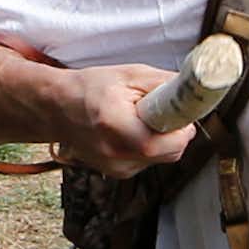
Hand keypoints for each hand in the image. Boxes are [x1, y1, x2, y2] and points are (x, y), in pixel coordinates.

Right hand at [61, 65, 199, 180]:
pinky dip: (147, 146)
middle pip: (172, 153)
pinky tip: (130, 130)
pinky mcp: (117, 174)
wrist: (56, 108)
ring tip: (139, 118)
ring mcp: (116, 169)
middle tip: (161, 111)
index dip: (183, 126)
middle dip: (175, 132)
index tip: (182, 112)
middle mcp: (117, 156)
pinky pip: (148, 161)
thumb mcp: (129, 74)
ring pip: (162, 158)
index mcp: (119, 128)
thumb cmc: (88, 88)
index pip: (172, 143)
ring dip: (161, 139)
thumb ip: (164, 83)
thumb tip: (192, 90)